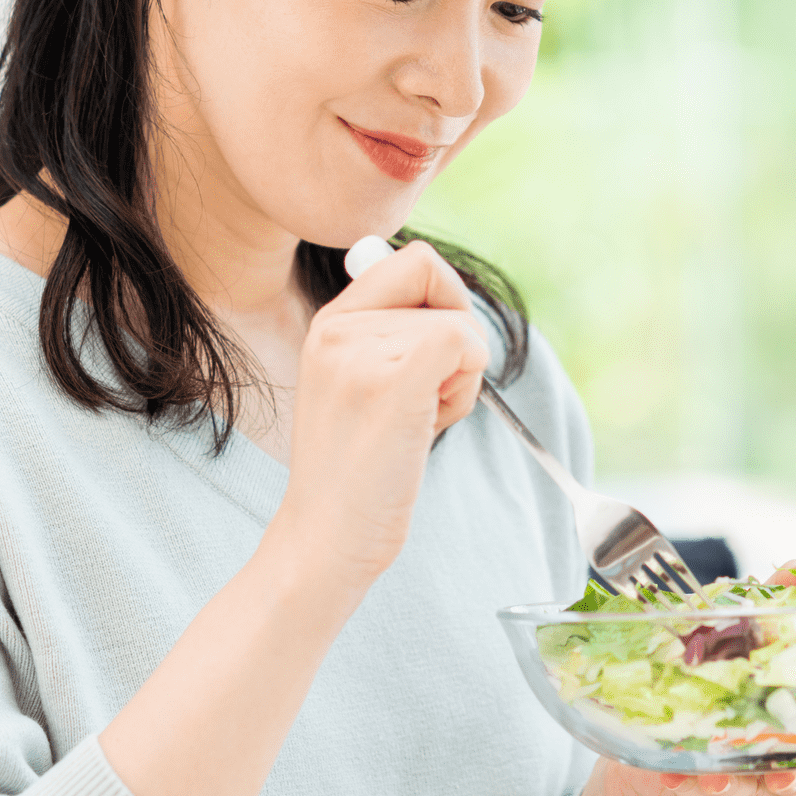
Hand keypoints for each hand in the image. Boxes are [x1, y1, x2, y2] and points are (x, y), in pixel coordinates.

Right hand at [268, 240, 487, 583]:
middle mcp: (338, 327)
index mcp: (332, 322)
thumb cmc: (360, 471)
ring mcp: (360, 352)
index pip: (413, 259)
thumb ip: (395, 336)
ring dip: (461, 378)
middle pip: (441, 282)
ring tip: (416, 422)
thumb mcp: (362, 384)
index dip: (446, 297)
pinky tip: (432, 420)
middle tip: (427, 395)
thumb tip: (449, 292)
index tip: (438, 351)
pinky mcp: (390, 381)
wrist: (327, 536)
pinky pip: (464, 342)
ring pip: (460, 324)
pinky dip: (468, 382)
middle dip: (457, 338)